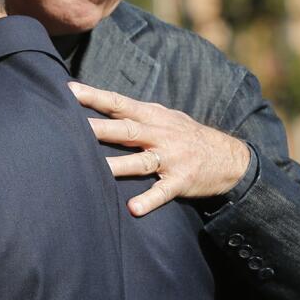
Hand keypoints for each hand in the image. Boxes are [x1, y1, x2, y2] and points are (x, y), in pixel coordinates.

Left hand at [69, 81, 250, 216]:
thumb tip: (104, 104)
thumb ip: (136, 113)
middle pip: (125, 130)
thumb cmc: (187, 135)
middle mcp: (160, 135)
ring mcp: (171, 158)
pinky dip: (148, 200)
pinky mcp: (181, 181)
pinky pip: (162, 191)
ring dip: (117, 166)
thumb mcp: (165, 117)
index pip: (119, 103)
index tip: (69, 91)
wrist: (230, 157)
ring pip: (140, 162)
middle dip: (98, 129)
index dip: (94, 97)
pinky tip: (133, 208)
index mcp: (153, 117)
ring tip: (95, 170)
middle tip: (70, 126)